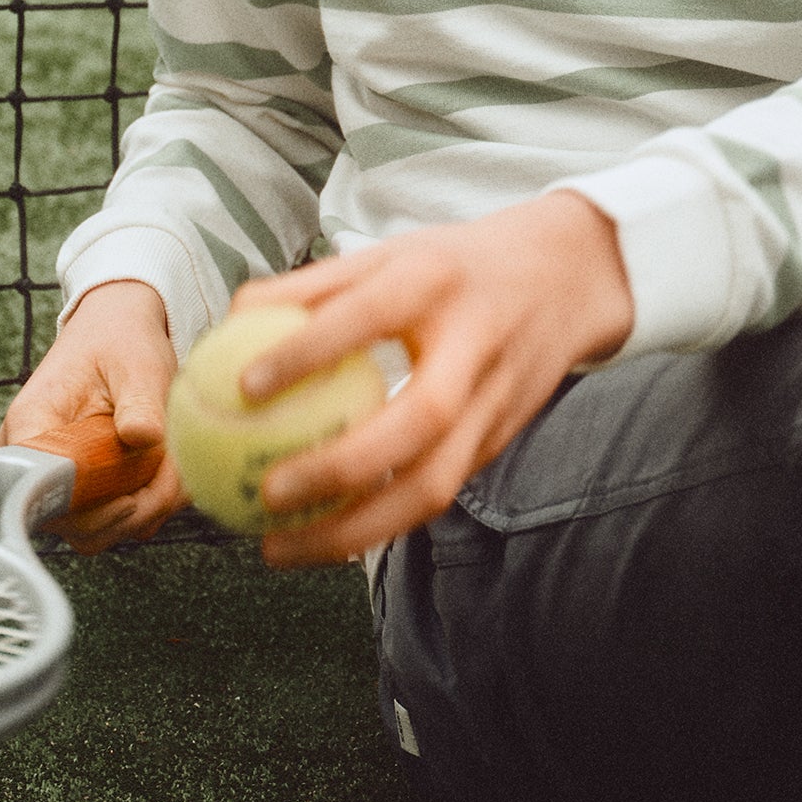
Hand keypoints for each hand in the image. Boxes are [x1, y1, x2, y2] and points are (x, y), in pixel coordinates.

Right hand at [0, 279, 184, 552]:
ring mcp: (57, 475)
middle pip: (67, 521)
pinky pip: (110, 517)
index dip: (85, 509)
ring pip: (92, 527)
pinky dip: (145, 507)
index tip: (130, 500)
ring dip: (141, 513)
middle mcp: (34, 457)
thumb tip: (143, 438)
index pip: (38, 488)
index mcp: (32, 424)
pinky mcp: (84, 486)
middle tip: (169, 490)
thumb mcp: (136, 363)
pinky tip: (170, 477)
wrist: (120, 330)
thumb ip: (139, 403)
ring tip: (176, 476)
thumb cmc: (121, 341)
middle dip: (125, 516)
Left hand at [226, 191, 633, 568]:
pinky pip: (436, 494)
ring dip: (356, 528)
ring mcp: (497, 401)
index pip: (369, 315)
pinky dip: (376, 525)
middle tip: (267, 493)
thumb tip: (229, 323)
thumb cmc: (456, 267)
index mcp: (436, 282)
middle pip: (417, 421)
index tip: (244, 387)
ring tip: (278, 548)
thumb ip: (313, 286)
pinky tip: (320, 538)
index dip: (307, 351)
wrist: (571, 278)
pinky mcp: (501, 441)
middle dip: (341, 468)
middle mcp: (475, 344)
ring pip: (435, 483)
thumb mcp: (391, 253)